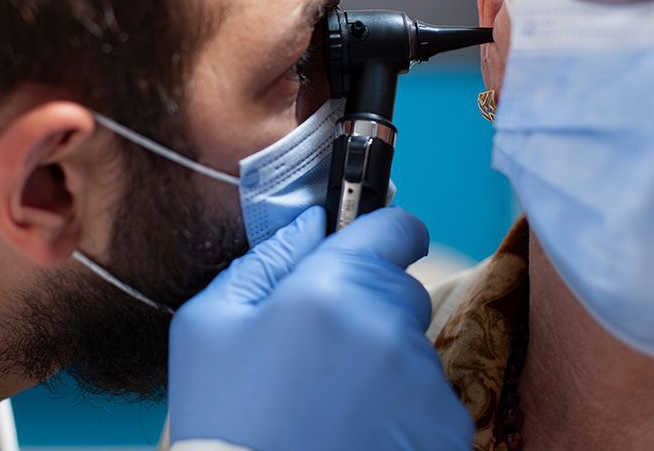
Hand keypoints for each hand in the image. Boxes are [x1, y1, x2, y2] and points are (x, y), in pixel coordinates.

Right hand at [168, 206, 473, 450]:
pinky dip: (403, 410)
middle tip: (320, 355)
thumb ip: (264, 260)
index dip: (380, 236)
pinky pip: (431, 399)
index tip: (369, 252)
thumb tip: (310, 223)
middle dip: (369, 308)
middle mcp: (388, 329)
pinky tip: (357, 433)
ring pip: (414, 348)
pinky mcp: (446, 431)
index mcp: (327, 290)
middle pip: (401, 290)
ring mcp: (424, 385)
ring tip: (332, 406)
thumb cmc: (225, 422)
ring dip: (384, 363)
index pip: (396, 229)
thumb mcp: (207, 327)